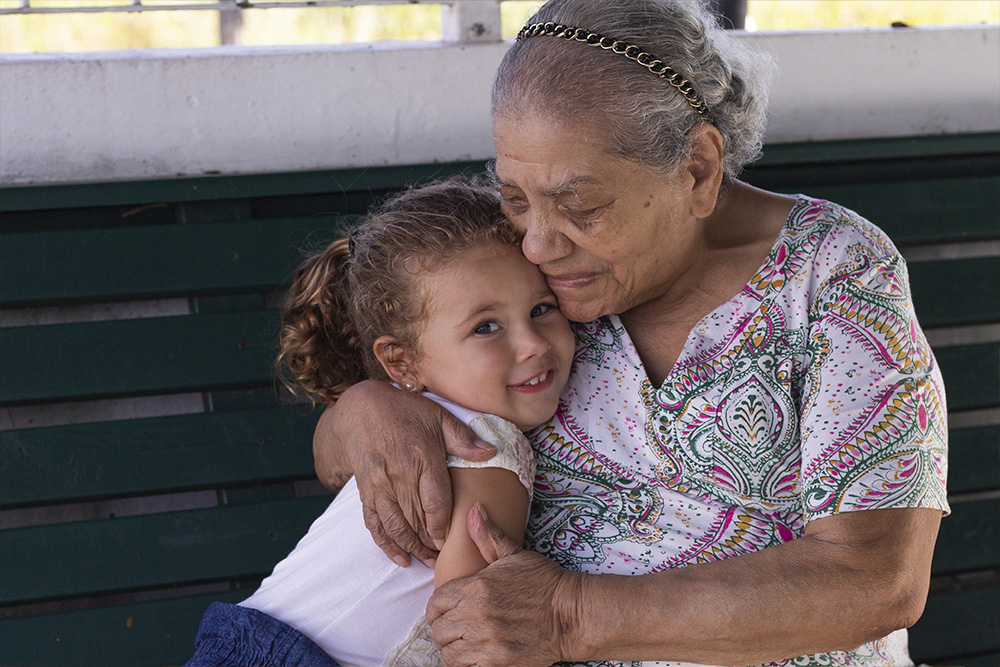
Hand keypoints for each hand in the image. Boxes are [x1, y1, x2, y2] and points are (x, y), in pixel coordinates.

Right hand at [312, 380, 496, 565]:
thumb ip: (462, 438)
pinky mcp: (365, 491)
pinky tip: (399, 558)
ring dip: (411, 548)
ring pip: (395, 526)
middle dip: (430, 544)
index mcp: (421, 459)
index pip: (434, 503)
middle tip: (443, 560)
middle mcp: (398, 476)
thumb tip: (490, 452)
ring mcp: (379, 486)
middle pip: (416, 520)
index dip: (442, 527)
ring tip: (426, 562)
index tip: (450, 541)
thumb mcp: (437, 416)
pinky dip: (386, 543)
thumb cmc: (403, 411)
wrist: (359, 409)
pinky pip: (374, 523)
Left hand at [427, 504, 573, 665]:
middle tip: (458, 627)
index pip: (435, 603)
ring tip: (465, 643)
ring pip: (448, 652)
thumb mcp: (515, 554)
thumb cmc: (544, 582)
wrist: (572, 614)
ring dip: (453, 648)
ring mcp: (487, 642)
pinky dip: (465, 664)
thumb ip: (488, 536)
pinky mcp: (497, 664)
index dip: (438, 607)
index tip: (448, 609)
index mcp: (476, 587)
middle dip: (445, 628)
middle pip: (439, 629)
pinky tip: (475, 656)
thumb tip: (474, 510)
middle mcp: (477, 616)